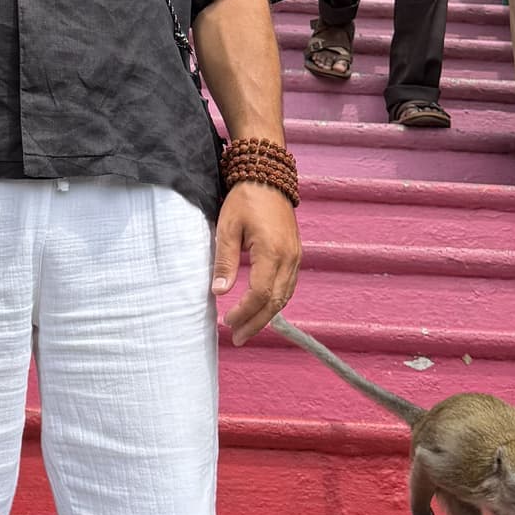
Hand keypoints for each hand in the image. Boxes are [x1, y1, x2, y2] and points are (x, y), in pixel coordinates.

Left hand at [212, 181, 301, 344]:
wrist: (268, 177)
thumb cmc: (244, 200)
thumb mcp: (227, 228)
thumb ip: (224, 262)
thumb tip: (218, 292)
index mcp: (272, 252)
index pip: (260, 294)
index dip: (244, 313)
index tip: (227, 323)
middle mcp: (289, 258)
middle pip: (276, 302)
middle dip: (256, 323)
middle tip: (237, 338)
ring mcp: (295, 256)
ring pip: (285, 296)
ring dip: (267, 316)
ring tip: (247, 329)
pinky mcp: (295, 254)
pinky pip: (288, 286)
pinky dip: (275, 302)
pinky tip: (262, 309)